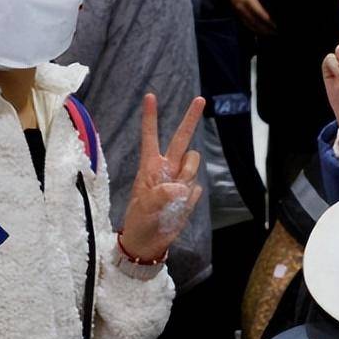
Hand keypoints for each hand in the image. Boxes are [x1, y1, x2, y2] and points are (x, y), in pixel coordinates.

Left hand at [120, 94, 205, 261]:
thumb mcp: (145, 206)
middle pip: (181, 139)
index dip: (151, 117)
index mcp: (150, 166)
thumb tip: (182, 186)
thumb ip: (162, 193)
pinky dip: (190, 199)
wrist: (149, 242)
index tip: (150, 96)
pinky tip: (178, 208)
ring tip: (173, 198)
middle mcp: (167, 168)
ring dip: (187, 176)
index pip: (151, 137)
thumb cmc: (139, 221)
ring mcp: (180, 180)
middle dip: (190, 119)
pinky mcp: (190, 194)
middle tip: (200, 99)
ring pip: (193, 165)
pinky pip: (196, 189)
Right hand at [225, 0, 276, 34]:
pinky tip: (262, 32)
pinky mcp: (238, 14)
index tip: (276, 24)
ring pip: (250, 25)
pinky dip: (255, 29)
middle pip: (255, 21)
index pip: (259, 12)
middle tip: (277, 32)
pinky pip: (247, 24)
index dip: (267, 20)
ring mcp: (239, 12)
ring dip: (261, 30)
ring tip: (272, 33)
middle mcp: (243, 7)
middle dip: (266, 28)